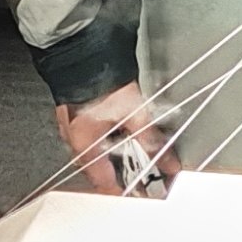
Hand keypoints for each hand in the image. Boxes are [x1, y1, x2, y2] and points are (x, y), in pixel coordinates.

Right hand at [53, 82, 176, 195]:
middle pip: (102, 167)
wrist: (81, 50)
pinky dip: (111, 133)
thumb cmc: (101, 82)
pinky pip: (95, 131)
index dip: (126, 191)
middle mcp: (75, 141)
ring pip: (99, 149)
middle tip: (146, 166)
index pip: (106, 184)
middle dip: (126, 168)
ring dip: (119, 149)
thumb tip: (168, 162)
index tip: (143, 191)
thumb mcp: (134, 115)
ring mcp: (73, 125)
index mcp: (84, 150)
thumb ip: (151, 141)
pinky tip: (123, 124)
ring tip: (139, 141)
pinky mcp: (77, 110)